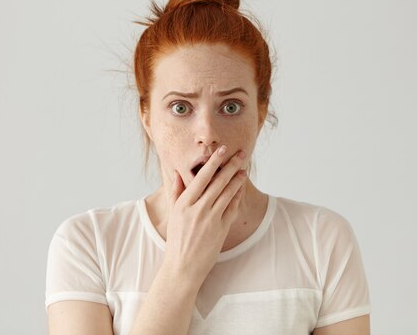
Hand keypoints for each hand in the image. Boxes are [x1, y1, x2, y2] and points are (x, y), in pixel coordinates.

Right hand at [163, 145, 247, 284]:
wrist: (184, 266)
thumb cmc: (177, 239)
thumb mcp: (173, 214)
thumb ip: (176, 192)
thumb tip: (178, 173)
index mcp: (184, 204)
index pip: (202, 177)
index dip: (213, 162)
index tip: (222, 150)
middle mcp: (198, 210)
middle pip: (218, 182)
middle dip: (231, 165)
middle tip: (241, 153)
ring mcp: (211, 219)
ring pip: (228, 193)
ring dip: (237, 179)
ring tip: (244, 168)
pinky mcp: (222, 229)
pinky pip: (232, 208)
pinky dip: (237, 196)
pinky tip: (241, 187)